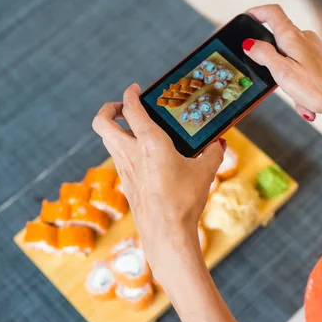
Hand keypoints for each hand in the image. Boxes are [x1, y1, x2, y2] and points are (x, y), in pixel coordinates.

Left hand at [92, 84, 224, 278]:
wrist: (166, 233)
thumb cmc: (184, 201)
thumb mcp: (205, 172)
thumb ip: (213, 153)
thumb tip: (219, 143)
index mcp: (150, 142)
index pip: (131, 108)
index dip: (130, 94)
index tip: (135, 89)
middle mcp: (130, 152)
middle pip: (102, 122)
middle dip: (108, 109)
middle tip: (122, 107)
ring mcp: (124, 169)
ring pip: (107, 140)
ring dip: (115, 129)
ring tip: (134, 129)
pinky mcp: (125, 183)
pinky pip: (117, 158)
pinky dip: (123, 149)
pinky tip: (142, 157)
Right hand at [244, 4, 321, 136]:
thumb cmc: (320, 88)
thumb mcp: (283, 73)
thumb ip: (264, 55)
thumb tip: (250, 44)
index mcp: (292, 37)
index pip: (271, 13)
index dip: (257, 13)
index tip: (247, 18)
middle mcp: (305, 38)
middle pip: (280, 39)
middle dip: (273, 61)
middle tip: (272, 78)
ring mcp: (315, 48)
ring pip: (293, 59)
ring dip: (290, 79)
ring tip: (297, 98)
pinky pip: (305, 70)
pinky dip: (302, 85)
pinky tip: (307, 101)